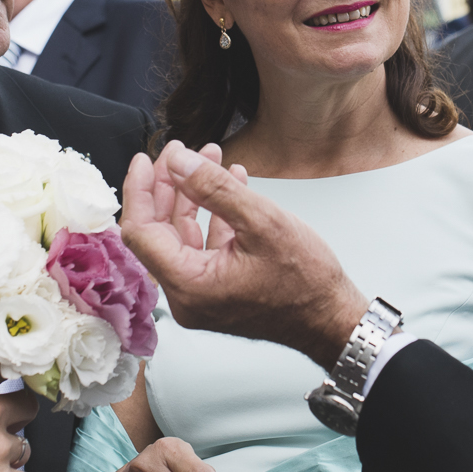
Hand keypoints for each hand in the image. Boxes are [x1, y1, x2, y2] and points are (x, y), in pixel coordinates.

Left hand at [121, 140, 366, 367]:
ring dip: (194, 196)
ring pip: (182, 237)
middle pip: (158, 232)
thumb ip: (214, 188)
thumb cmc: (306, 280)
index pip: (141, 232)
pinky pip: (203, 248)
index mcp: (189, 284)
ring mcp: (201, 296)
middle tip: (181, 152)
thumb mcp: (262, 222)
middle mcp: (187, 296)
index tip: (145, 159)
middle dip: (169, 186)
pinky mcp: (217, 292)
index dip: (139, 190)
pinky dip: (212, 216)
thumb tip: (177, 161)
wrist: (333, 319)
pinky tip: (230, 187)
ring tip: (212, 159)